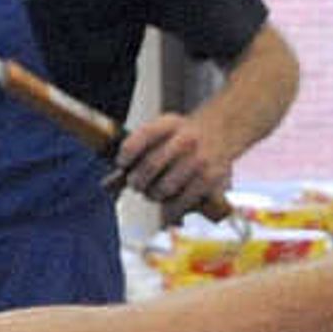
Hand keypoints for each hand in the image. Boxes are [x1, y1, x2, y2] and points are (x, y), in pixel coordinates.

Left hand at [110, 107, 247, 212]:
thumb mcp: (164, 130)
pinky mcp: (210, 179)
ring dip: (153, 195)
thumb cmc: (184, 136)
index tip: (122, 163)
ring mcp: (199, 160)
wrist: (223, 130)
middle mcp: (186, 139)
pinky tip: (167, 205)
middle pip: (150, 166)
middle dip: (137, 180)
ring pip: (164, 188)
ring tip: (153, 193)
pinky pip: (181, 201)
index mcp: (169, 123)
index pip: (140, 138)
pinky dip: (170, 208)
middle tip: (136, 184)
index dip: (126, 154)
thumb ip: (140, 150)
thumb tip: (109, 184)